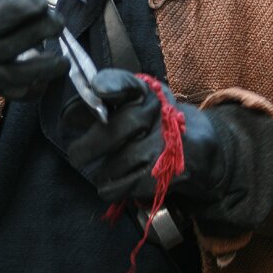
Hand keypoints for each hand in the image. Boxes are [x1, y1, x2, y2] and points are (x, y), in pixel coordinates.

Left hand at [64, 69, 225, 204]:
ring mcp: (169, 143)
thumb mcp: (136, 107)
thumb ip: (103, 109)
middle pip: (121, 126)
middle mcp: (161, 113)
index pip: (129, 83)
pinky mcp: (173, 171)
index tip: (96, 88)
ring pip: (123, 159)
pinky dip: (115, 188)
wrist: (203, 153)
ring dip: (103, 171)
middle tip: (76, 155)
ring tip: (99, 174)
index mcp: (148, 91)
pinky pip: (133, 184)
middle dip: (91, 144)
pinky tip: (110, 187)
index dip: (112, 84)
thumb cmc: (155, 127)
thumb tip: (70, 117)